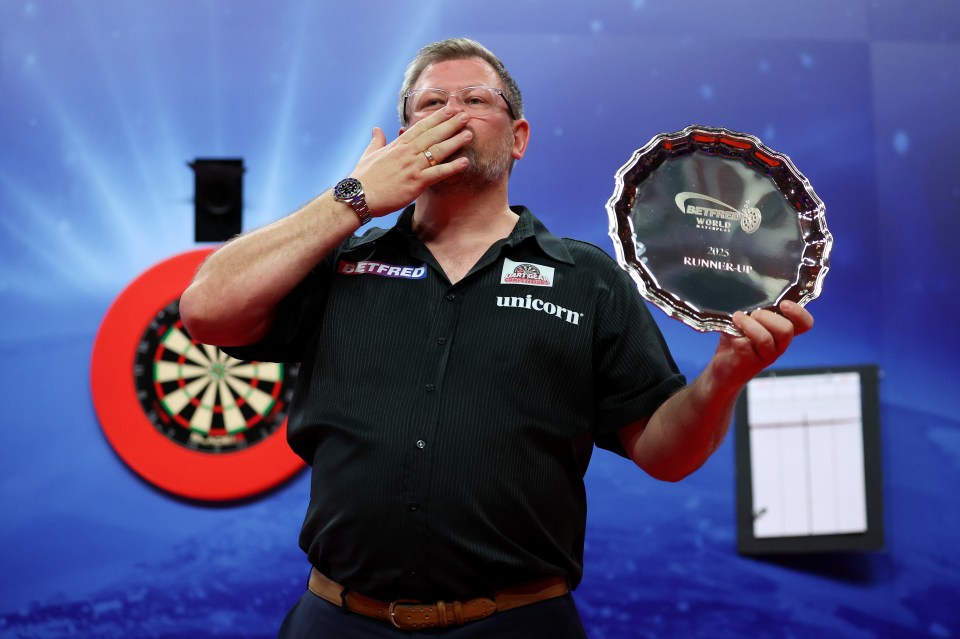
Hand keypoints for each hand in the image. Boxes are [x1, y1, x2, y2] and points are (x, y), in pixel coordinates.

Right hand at [348, 108, 473, 216]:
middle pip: (432, 135)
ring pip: (438, 151)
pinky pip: (437, 173)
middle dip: (450, 124)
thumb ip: (376, 140)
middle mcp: (407, 153)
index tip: (448, 110)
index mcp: (397, 145)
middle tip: (465, 115)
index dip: (436, 118)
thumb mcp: (369, 154)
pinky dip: (452, 168)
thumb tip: (376, 129)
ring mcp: (412, 166)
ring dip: (455, 141)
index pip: (420, 127)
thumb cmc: (363, 178)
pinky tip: (464, 162)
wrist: (358, 196)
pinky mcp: (415, 182)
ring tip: (469, 133)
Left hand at [711, 300, 814, 388]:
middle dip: (767, 317)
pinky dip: (736, 334)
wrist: (723, 367)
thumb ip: (754, 308)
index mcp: (783, 331)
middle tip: (753, 314)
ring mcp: (766, 355)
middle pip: (786, 330)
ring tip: (738, 318)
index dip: (799, 313)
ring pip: (765, 339)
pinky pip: (746, 347)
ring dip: (750, 325)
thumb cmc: (738, 339)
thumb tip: (750, 289)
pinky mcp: (750, 363)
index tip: (784, 304)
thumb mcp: (748, 320)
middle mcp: (779, 345)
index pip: (805, 324)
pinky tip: (731, 331)